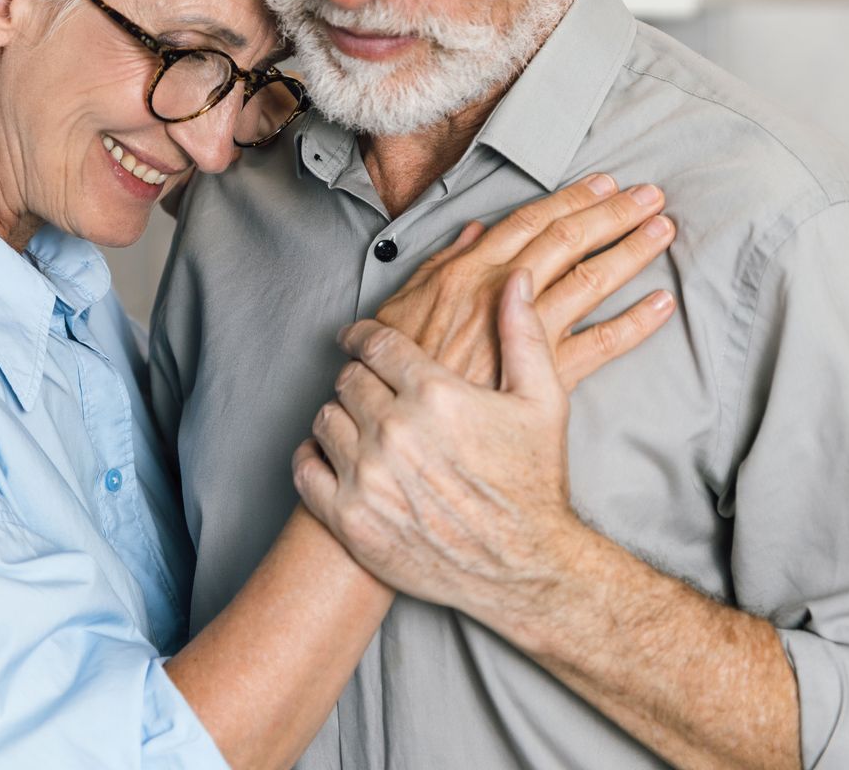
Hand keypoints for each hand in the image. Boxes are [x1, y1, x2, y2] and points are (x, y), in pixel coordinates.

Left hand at [296, 273, 623, 623]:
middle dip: (358, 378)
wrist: (525, 568)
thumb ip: (522, 333)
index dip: (362, 336)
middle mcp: (395, 431)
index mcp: (435, 394)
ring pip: (325, 418)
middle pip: (348, 379)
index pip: (374, 344)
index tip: (357, 339)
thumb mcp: (542, 400)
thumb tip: (513, 279)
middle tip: (369, 388)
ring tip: (361, 425)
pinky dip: (314, 458)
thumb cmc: (534, 483)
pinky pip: (306, 469)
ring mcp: (368, 476)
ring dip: (340, 417)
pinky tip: (336, 457)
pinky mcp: (351, 518)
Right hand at [375, 174, 675, 388]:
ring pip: (590, 281)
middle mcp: (503, 294)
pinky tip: (663, 305)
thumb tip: (471, 232)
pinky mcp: (543, 376)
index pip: (531, 222)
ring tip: (663, 231)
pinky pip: (601, 344)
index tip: (604, 183)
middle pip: (568, 241)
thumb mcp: (401, 305)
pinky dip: (636, 323)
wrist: (404, 422)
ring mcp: (526, 334)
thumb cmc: (398, 368)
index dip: (572, 198)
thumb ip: (438, 265)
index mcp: (469, 272)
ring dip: (631, 252)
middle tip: (651, 195)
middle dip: (614, 213)